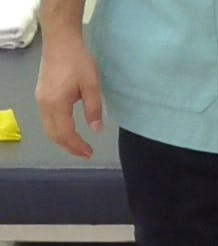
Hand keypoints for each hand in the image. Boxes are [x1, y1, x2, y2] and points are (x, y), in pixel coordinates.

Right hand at [35, 37, 102, 159]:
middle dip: (69, 147)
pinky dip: (58, 131)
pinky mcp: (42, 95)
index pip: (66, 134)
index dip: (78, 146)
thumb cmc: (77, 60)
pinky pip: (48, 120)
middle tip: (85, 154)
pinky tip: (69, 131)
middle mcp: (45, 105)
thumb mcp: (91, 85)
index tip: (90, 153)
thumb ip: (94, 109)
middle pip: (54, 135)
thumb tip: (96, 130)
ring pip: (49, 129)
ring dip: (63, 140)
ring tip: (78, 146)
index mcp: (56, 104)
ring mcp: (41, 100)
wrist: (60, 39)